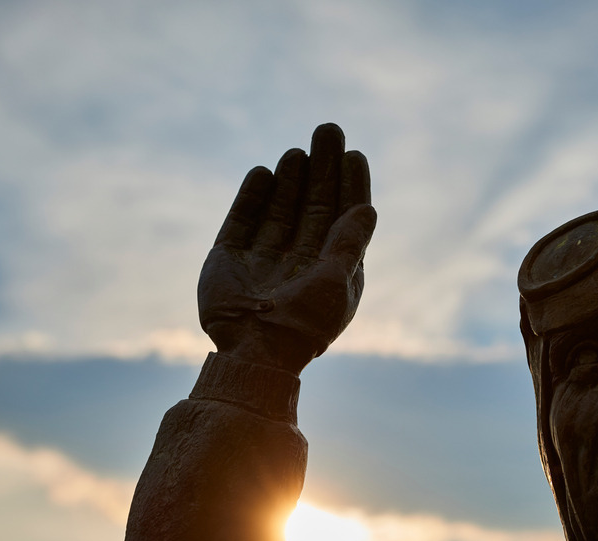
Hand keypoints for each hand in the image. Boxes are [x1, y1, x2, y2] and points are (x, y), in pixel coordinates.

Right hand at [198, 124, 374, 372]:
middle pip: (312, 205)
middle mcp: (297, 261)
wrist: (255, 353)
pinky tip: (264, 172)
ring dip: (290, 179)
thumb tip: (368, 209)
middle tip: (328, 130)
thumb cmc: (306, 324)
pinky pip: (242, 220)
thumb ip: (349, 243)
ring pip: (280, 209)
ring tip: (299, 151)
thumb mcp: (337, 281)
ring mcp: (262, 259)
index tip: (354, 155)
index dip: (349, 186)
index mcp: (329, 270)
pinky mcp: (229, 259)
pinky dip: (253, 196)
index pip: (342, 218)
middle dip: (321, 170)